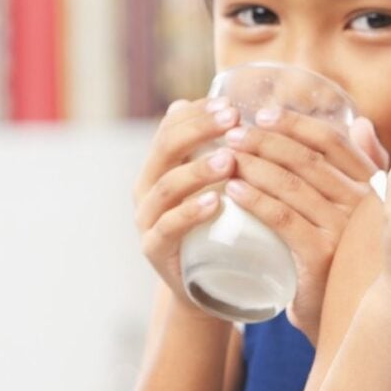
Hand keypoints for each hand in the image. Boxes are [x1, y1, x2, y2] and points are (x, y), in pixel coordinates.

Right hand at [133, 97, 240, 314]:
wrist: (212, 286)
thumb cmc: (223, 225)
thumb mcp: (222, 184)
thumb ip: (227, 148)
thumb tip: (242, 103)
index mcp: (161, 165)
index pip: (171, 126)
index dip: (198, 112)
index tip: (231, 104)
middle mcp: (148, 188)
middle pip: (166, 148)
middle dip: (200, 129)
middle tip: (233, 120)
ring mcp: (148, 220)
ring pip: (167, 186)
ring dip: (198, 169)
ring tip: (229, 159)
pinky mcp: (156, 251)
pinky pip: (168, 228)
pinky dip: (190, 213)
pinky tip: (215, 203)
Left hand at [221, 107, 379, 342]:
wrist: (343, 315)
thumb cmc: (343, 255)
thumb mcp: (357, 209)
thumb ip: (363, 166)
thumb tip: (358, 122)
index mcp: (370, 183)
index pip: (331, 141)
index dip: (295, 123)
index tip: (261, 114)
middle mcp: (361, 202)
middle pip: (306, 159)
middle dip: (265, 141)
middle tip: (231, 133)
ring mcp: (343, 228)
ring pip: (291, 185)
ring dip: (254, 165)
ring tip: (224, 156)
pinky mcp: (321, 254)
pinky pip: (283, 218)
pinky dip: (255, 200)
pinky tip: (232, 190)